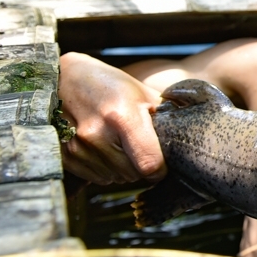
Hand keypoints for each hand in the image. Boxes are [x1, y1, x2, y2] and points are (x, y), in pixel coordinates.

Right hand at [58, 52, 165, 184]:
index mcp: (123, 116)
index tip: (162, 164)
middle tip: (138, 146)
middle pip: (133, 175)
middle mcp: (98, 134)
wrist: (65, 78)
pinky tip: (102, 148)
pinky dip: (104, 169)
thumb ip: (166, 115)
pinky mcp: (65, 154)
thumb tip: (192, 135)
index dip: (160, 169)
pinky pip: (96, 178)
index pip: (150, 164)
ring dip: (122, 168)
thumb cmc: (110, 84)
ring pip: (115, 179)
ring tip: (118, 143)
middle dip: (141, 166)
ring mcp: (78, 146)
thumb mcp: (142, 93)